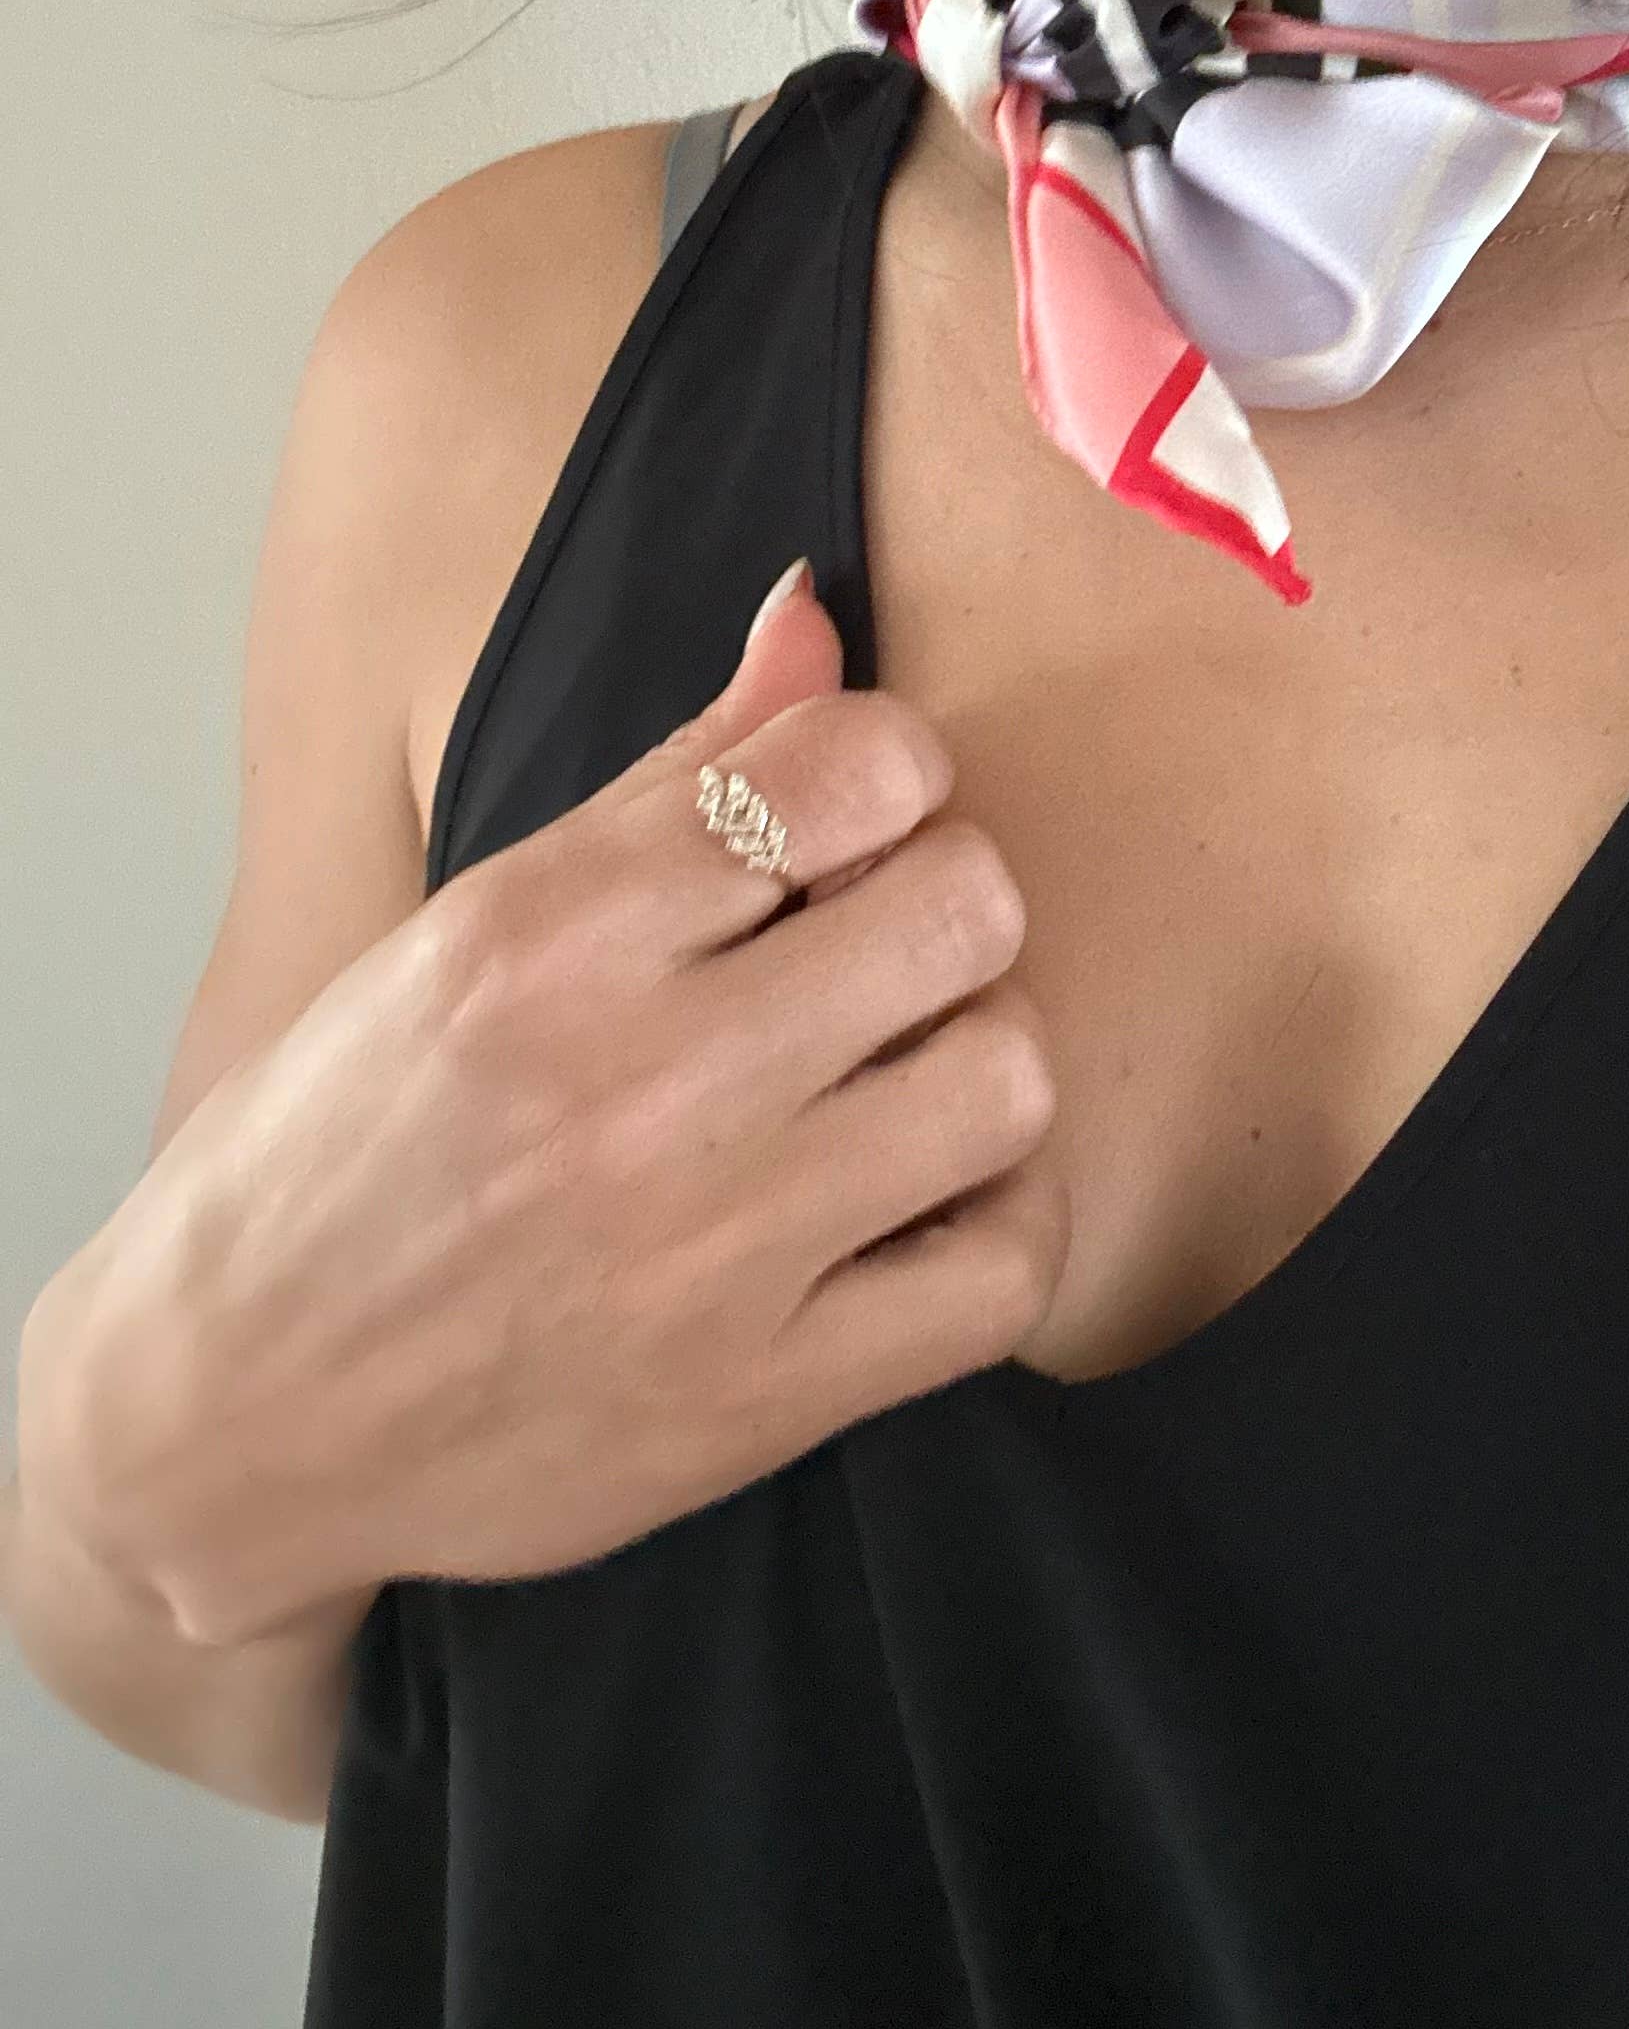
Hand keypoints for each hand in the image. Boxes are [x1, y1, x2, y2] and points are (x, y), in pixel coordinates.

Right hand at [98, 564, 1066, 1644]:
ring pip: (1006, 1080)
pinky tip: (906, 1213)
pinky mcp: (758, 1401)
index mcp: (550, 930)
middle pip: (965, 908)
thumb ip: (679, 768)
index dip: (891, 776)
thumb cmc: (345, 1145)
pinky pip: (1002, 1274)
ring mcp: (705, 1253)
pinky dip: (988, 1231)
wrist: (222, 1420)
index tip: (847, 830)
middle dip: (943, 907)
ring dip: (975, 1065)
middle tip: (878, 958)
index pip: (859, 765)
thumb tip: (818, 608)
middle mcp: (635, 1081)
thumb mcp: (473, 924)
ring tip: (893, 1084)